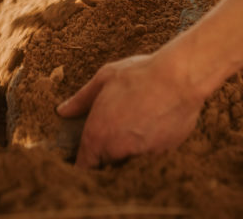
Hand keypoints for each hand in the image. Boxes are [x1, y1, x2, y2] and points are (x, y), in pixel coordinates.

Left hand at [57, 53, 202, 167]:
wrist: (179, 78)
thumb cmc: (140, 75)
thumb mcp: (105, 78)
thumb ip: (81, 99)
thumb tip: (63, 111)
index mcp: (98, 136)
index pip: (83, 167)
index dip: (84, 162)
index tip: (87, 154)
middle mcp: (118, 152)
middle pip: (108, 167)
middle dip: (109, 155)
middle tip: (116, 131)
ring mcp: (144, 157)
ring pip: (132, 162)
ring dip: (131, 151)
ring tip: (138, 123)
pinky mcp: (166, 155)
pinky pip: (154, 156)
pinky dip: (152, 145)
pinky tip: (156, 122)